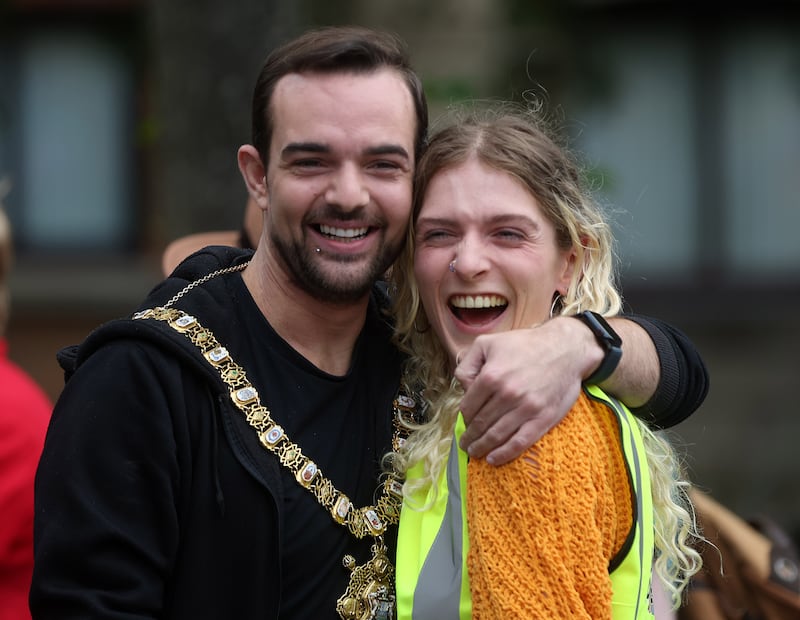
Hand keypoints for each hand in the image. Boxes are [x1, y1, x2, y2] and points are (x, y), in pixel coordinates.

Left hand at [454, 317, 600, 464]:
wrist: (566, 349)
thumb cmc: (525, 344)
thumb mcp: (488, 342)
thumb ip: (468, 364)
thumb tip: (463, 388)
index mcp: (491, 376)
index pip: (468, 406)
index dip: (464, 417)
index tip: (464, 422)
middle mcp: (507, 394)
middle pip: (480, 424)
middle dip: (470, 436)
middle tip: (465, 443)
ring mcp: (525, 408)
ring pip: (496, 436)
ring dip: (481, 447)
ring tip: (474, 452)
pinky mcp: (543, 418)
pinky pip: (519, 442)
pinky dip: (504, 454)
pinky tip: (493, 459)